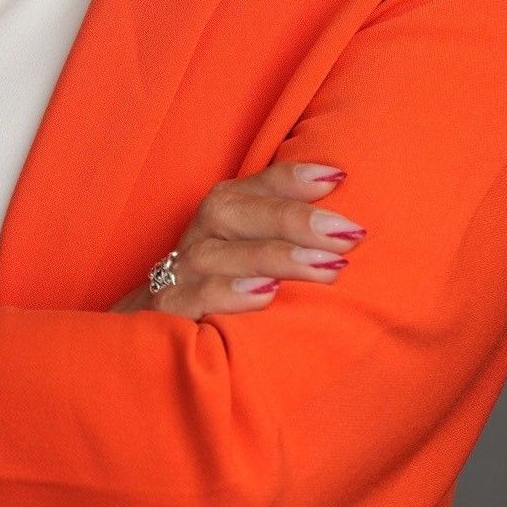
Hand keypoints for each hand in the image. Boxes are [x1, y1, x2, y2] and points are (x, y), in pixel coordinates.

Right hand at [108, 160, 366, 316]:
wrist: (153, 329)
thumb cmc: (221, 286)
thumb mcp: (255, 253)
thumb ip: (293, 237)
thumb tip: (354, 231)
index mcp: (226, 210)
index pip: (259, 184)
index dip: (295, 178)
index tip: (339, 178)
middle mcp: (202, 232)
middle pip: (238, 212)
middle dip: (295, 220)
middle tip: (348, 234)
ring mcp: (180, 269)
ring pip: (221, 254)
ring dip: (275, 256)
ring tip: (325, 267)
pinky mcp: (167, 308)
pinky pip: (195, 294)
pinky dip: (229, 291)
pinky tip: (266, 294)